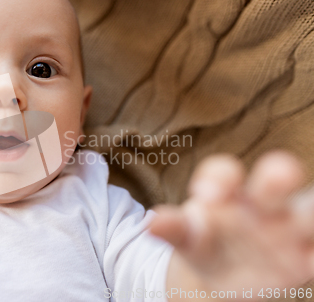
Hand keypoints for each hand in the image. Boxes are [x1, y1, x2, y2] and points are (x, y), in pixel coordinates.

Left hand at [150, 151, 313, 297]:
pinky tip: (313, 258)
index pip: (225, 173)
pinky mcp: (305, 257)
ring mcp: (288, 230)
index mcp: (229, 194)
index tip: (206, 195)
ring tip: (306, 219)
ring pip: (309, 211)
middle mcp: (262, 205)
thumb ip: (173, 229)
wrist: (223, 276)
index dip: (220, 177)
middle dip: (277, 175)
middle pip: (276, 179)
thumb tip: (151, 224)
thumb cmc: (204, 244)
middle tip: (279, 173)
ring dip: (311, 212)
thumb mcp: (188, 238)